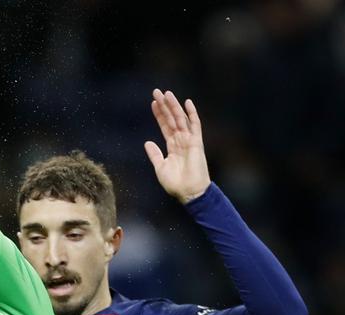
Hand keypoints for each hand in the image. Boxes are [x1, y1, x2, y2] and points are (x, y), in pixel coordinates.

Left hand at [144, 89, 210, 203]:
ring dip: (173, 106)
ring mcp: (189, 140)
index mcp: (172, 146)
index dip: (159, 115)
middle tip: (157, 91)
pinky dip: (192, 114)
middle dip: (164, 105)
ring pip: (180, 119)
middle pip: (171, 119)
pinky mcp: (196, 142)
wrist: (189, 192)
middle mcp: (181, 140)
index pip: (164, 126)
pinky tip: (187, 102)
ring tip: (166, 93)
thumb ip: (155, 154)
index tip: (153, 103)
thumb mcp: (160, 167)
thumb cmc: (175, 183)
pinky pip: (195, 125)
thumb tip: (147, 142)